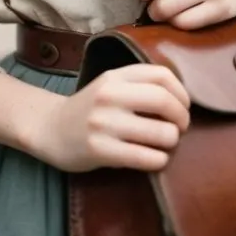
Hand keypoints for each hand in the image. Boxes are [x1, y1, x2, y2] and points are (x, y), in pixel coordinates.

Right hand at [34, 64, 190, 172]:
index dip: (182, 92)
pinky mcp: (100, 150)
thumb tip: (182, 97)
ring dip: (172, 141)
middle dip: (182, 117)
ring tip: (168, 144)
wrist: (51, 129)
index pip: (162, 75)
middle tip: (181, 128)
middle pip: (164, 101)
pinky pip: (144, 157)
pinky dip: (159, 160)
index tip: (184, 106)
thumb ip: (140, 84)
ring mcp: (104, 123)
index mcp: (116, 76)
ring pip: (160, 132)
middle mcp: (110, 95)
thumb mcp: (111, 85)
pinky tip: (156, 159)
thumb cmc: (90, 108)